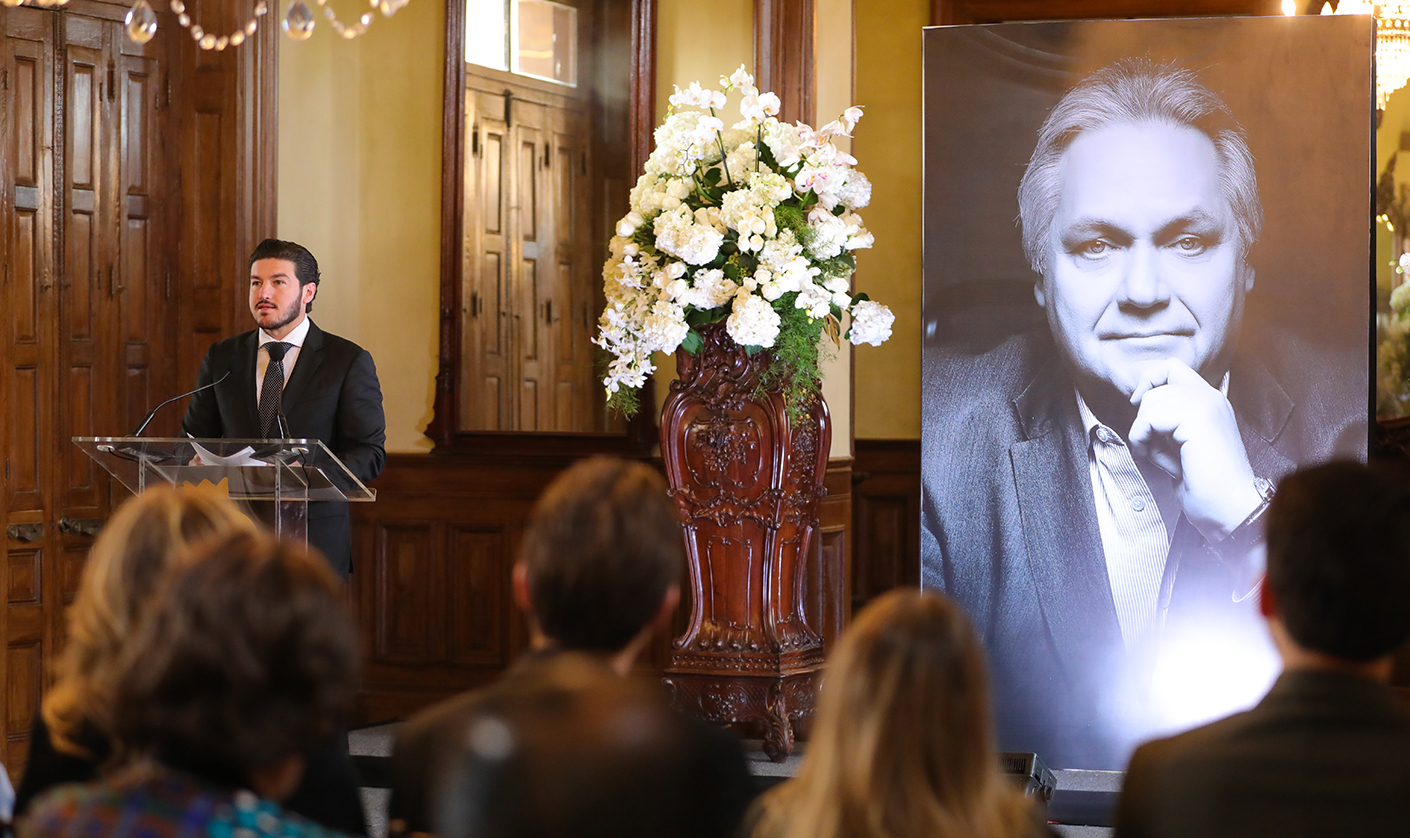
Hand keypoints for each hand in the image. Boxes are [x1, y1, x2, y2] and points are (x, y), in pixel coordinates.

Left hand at [1128, 358, 1262, 541]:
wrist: (1230, 509)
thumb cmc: (1204, 486)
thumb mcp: (1179, 445)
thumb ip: (1165, 422)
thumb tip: (1138, 404)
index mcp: (1210, 401)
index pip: (1172, 367)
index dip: (1150, 381)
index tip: (1139, 407)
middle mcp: (1211, 397)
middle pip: (1159, 381)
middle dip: (1145, 415)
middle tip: (1152, 444)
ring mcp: (1207, 404)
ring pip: (1151, 400)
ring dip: (1142, 430)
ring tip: (1155, 454)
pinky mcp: (1199, 418)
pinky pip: (1150, 417)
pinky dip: (1142, 437)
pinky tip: (1152, 456)